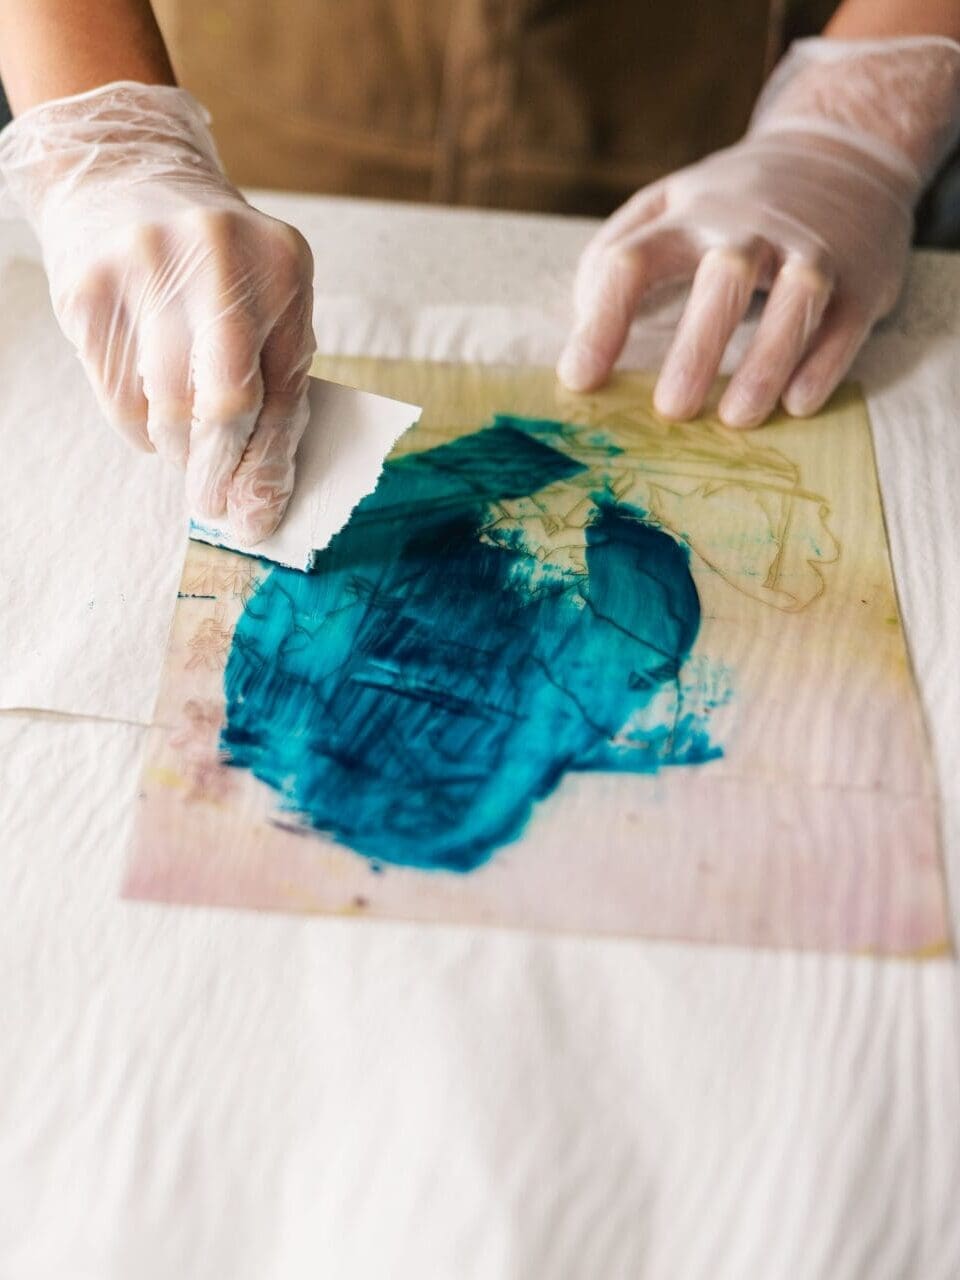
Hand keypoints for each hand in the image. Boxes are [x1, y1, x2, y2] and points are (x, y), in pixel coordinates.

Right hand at [0, 82, 315, 542]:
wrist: (124, 175)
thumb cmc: (216, 265)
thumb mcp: (267, 300)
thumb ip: (275, 382)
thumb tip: (257, 492)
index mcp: (283, 267)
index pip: (284, 395)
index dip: (268, 468)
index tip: (257, 519)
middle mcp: (218, 259)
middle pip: (225, 407)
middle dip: (219, 473)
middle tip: (211, 505)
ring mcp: (147, 268)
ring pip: (168, 410)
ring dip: (179, 451)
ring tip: (184, 447)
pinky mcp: (89, 290)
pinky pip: (118, 397)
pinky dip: (140, 426)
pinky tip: (150, 412)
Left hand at [558, 37, 959, 426]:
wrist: (842, 148)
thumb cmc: (731, 204)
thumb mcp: (668, 205)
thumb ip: (616, 253)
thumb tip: (583, 322)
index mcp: (688, 216)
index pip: (633, 261)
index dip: (603, 322)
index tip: (578, 380)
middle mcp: (750, 226)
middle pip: (723, 276)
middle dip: (697, 346)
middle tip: (670, 410)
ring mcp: (811, 247)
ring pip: (796, 296)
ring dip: (767, 360)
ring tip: (737, 419)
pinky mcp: (862, 275)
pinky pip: (845, 319)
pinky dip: (825, 363)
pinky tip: (798, 404)